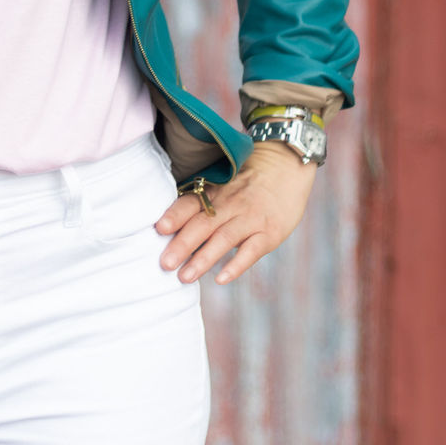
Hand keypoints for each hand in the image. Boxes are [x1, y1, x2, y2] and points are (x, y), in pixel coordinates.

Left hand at [154, 141, 318, 285]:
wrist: (286, 166)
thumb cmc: (248, 181)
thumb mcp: (224, 185)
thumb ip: (203, 204)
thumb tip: (173, 229)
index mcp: (215, 193)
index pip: (191, 204)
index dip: (175, 216)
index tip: (158, 230)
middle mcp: (230, 204)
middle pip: (202, 225)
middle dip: (181, 245)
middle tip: (164, 264)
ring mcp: (251, 218)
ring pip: (223, 239)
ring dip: (202, 259)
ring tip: (185, 277)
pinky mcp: (270, 233)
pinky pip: (251, 250)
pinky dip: (236, 265)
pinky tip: (221, 279)